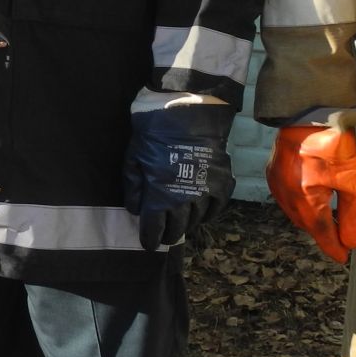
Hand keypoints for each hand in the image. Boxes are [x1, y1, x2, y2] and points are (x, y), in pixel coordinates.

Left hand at [123, 99, 234, 249]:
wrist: (187, 112)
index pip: (154, 229)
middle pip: (177, 229)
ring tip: (180, 223)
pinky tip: (201, 214)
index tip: (148, 243)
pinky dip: (208, 215)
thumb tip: (136, 210)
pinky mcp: (222, 184)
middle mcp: (184, 201)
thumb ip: (133, 187)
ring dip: (187, 224)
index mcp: (159, 197)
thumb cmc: (154, 134)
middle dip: (168, 235)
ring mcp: (206, 193)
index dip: (150, 239)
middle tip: (164, 236)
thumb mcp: (133, 159)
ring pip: (196, 220)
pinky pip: (216, 209)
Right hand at [267, 113, 355, 262]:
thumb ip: (352, 214)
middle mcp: (286, 194)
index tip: (343, 257)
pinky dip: (300, 205)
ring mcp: (275, 184)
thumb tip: (350, 241)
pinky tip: (313, 201)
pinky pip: (286, 199)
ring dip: (312, 220)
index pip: (321, 232)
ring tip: (330, 220)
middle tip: (342, 237)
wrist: (309, 112)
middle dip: (324, 233)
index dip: (333, 247)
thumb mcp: (352, 179)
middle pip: (306, 224)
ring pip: (295, 213)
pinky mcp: (272, 173)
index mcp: (305, 196)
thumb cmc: (335, 143)